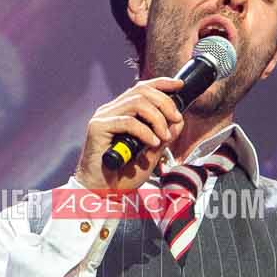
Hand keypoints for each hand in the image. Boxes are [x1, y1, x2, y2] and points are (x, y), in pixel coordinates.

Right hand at [71, 77, 185, 191]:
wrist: (105, 192)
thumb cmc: (125, 175)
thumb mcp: (152, 153)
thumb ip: (164, 136)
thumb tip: (178, 121)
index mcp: (123, 112)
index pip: (142, 88)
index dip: (162, 84)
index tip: (179, 86)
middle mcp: (112, 110)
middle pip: (142, 91)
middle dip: (164, 103)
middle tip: (176, 119)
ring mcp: (103, 117)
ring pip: (137, 103)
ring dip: (157, 119)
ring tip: (163, 137)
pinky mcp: (97, 128)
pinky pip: (127, 121)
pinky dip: (144, 131)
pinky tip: (152, 143)